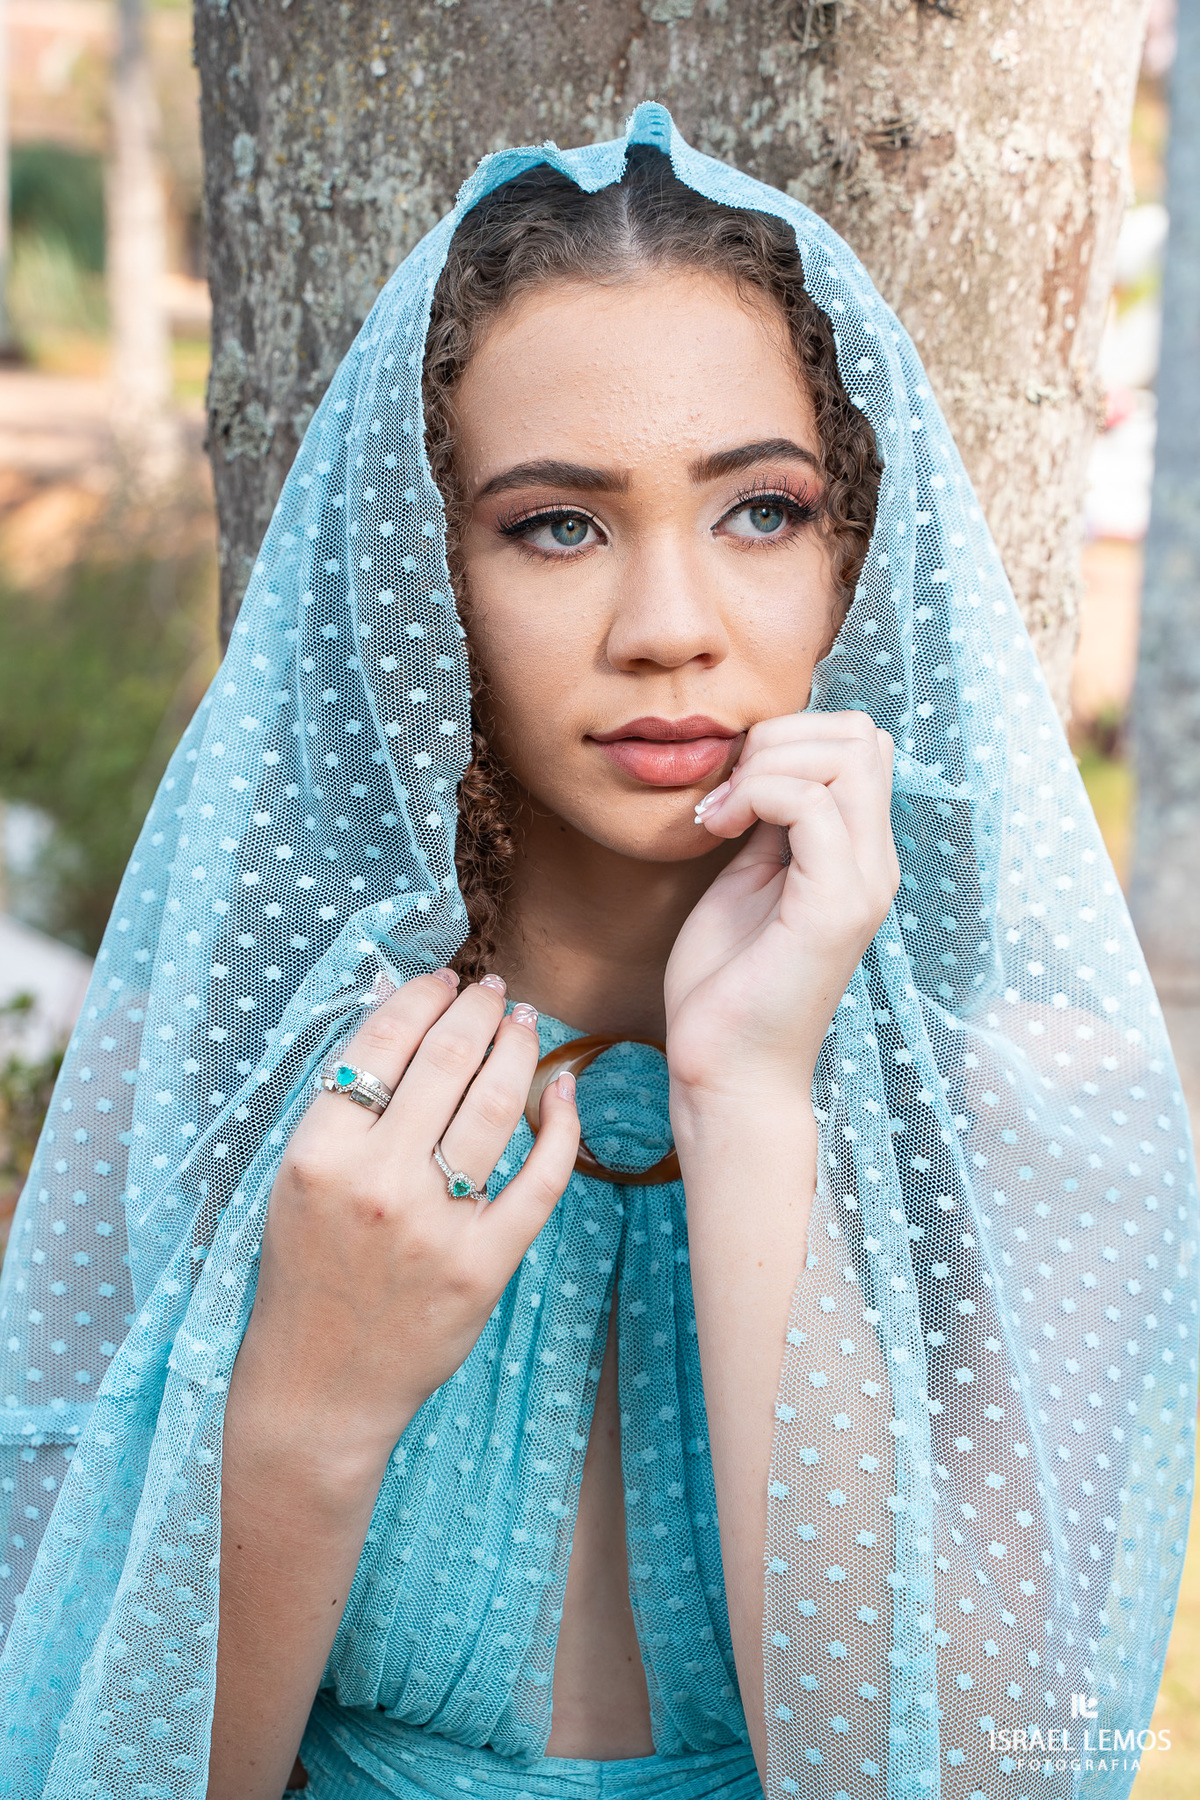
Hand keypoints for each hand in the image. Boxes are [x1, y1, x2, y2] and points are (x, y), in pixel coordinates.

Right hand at [236, 973, 579, 1477]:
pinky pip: (541, 1179)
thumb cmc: (304, 1273)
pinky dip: (562, 1126)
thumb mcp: (299, 1180)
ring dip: (519, 1049)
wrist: (318, 1385)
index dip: (421, 997)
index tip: (443, 979)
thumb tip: (399, 1013)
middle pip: (447, 1061)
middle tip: (493, 990)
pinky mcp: (484, 1265)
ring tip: (524, 1023)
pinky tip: (564, 1091)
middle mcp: (377, 1181)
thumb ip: (344, 1106)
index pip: (381, 1043)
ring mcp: (436, 1225)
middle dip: (478, 1009)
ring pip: (497, 1105)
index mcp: (319, 1152)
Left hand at [664, 711, 899, 1098]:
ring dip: (766, 764)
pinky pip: (810, 804)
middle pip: (861, 736)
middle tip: (728, 792)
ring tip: (721, 814)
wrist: (724, 1071)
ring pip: (845, 756)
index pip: (860, 744)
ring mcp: (862, 885)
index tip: (732, 787)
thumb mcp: (746, 880)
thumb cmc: (727, 985)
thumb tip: (762, 766)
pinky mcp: (835, 908)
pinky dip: (754, 795)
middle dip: (781, 738)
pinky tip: (717, 832)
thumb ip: (768, 826)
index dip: (791, 739)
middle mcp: (874, 865)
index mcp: (857, 855)